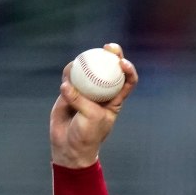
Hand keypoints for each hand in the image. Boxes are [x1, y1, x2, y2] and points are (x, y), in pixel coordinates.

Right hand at [49, 43, 138, 167]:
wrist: (69, 146)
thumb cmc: (87, 135)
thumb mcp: (91, 118)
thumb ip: (81, 100)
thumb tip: (67, 84)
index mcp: (115, 100)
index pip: (127, 82)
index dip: (128, 70)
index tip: (123, 63)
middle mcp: (102, 93)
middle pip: (109, 70)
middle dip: (112, 55)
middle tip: (108, 47)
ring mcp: (86, 91)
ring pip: (89, 71)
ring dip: (88, 61)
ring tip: (84, 57)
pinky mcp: (70, 92)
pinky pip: (70, 78)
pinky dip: (69, 72)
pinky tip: (69, 69)